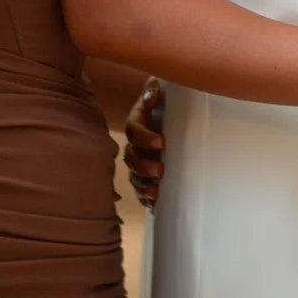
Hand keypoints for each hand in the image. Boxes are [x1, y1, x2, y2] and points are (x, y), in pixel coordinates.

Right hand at [125, 78, 164, 208]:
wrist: (165, 112)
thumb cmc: (163, 103)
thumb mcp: (157, 94)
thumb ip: (153, 93)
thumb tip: (152, 94)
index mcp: (136, 123)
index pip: (133, 131)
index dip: (144, 137)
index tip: (161, 142)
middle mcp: (134, 144)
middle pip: (131, 157)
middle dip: (144, 166)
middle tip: (160, 170)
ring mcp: (138, 160)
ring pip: (134, 175)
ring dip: (143, 185)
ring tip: (155, 192)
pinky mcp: (145, 174)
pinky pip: (140, 188)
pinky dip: (145, 197)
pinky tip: (153, 204)